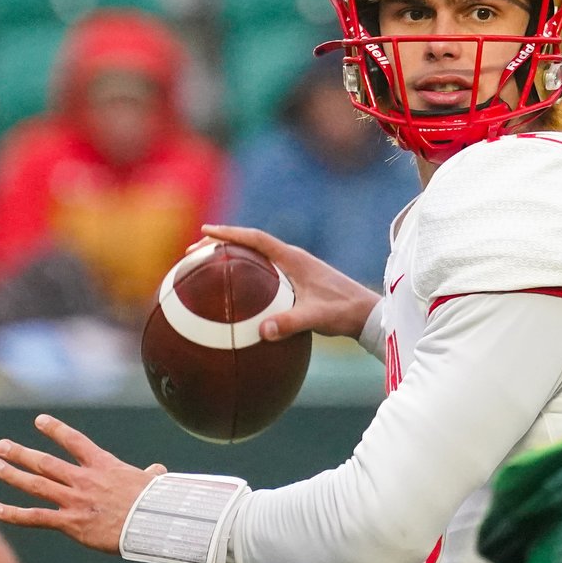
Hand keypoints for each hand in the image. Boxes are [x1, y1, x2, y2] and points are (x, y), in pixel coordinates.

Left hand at [0, 414, 166, 554]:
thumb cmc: (156, 502)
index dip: (55, 430)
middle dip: (21, 453)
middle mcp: (84, 479)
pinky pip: (36, 517)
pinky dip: (14, 514)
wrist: (151, 523)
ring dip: (13, 474)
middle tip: (1, 446)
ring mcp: (75, 500)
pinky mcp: (70, 523)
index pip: (75, 441)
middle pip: (46, 462)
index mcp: (104, 465)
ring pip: (36, 485)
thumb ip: (149, 475)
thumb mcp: (153, 483)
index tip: (39, 420)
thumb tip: (156, 471)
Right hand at [199, 224, 379, 341]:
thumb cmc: (344, 312)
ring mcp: (294, 270)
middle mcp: (292, 259)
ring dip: (232, 260)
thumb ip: (292, 323)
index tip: (205, 231)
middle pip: (250, 245)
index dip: (229, 233)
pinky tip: (234, 297)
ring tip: (206, 270)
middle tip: (194, 253)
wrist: (367, 314)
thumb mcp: (317, 317)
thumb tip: (263, 331)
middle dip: (221, 245)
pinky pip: (264, 275)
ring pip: (256, 259)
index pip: (256, 238)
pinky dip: (245, 278)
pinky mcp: (297, 283)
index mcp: (293, 258)